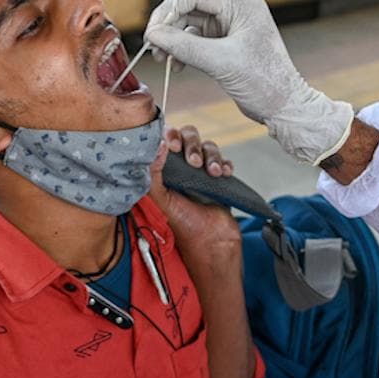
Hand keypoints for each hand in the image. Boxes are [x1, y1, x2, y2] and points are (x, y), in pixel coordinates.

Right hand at [143, 0, 353, 164]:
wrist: (284, 107)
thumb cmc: (263, 83)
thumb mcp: (219, 62)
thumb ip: (183, 46)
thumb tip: (153, 35)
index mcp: (242, 7)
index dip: (171, 8)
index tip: (154, 29)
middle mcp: (237, 12)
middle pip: (192, 7)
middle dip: (170, 26)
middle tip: (154, 46)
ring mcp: (232, 29)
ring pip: (192, 25)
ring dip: (174, 40)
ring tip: (163, 59)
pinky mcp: (227, 45)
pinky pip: (197, 40)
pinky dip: (184, 50)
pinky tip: (177, 65)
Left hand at [149, 125, 241, 258]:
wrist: (210, 242)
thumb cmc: (181, 224)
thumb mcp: (160, 200)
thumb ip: (152, 174)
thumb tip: (158, 145)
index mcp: (163, 168)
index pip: (165, 138)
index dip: (171, 135)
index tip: (173, 146)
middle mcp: (181, 166)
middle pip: (189, 135)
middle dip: (193, 144)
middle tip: (194, 162)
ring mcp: (201, 171)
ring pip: (208, 146)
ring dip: (212, 155)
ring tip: (213, 173)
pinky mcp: (218, 178)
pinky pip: (224, 160)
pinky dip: (226, 163)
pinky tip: (224, 174)